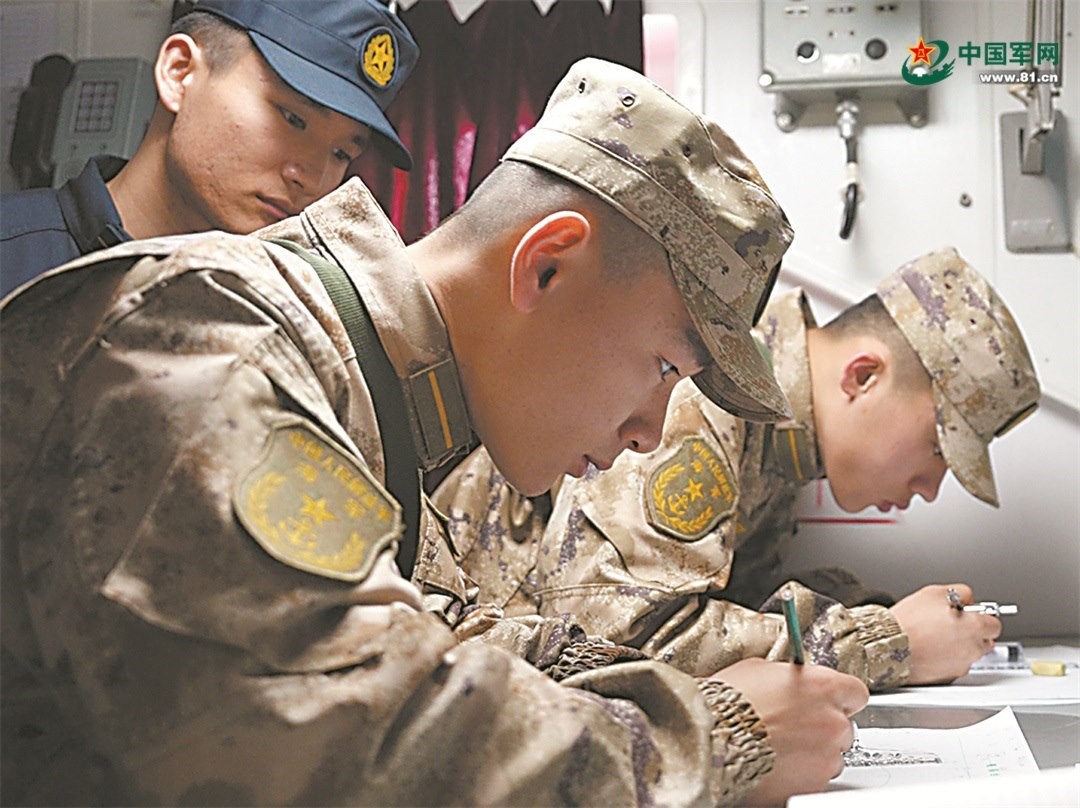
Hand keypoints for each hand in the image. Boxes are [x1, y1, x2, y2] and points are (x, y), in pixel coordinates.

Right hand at [710, 657, 867, 804]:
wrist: (711, 739)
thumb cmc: (729, 703)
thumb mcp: (758, 669)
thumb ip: (787, 676)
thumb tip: (789, 680)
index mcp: (823, 687)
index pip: (856, 692)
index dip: (839, 697)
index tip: (827, 700)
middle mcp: (832, 722)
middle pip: (843, 726)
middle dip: (823, 727)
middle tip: (794, 725)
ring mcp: (826, 757)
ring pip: (831, 755)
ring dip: (812, 751)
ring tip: (780, 746)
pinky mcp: (813, 785)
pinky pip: (816, 778)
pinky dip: (800, 773)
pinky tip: (776, 762)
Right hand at [890, 583, 1000, 684]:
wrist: (887, 645)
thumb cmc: (908, 621)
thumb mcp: (934, 592)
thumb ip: (961, 592)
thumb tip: (968, 598)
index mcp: (974, 627)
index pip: (994, 623)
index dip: (980, 616)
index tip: (969, 614)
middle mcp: (973, 649)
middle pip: (985, 641)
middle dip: (972, 632)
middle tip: (951, 624)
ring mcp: (961, 665)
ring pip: (969, 653)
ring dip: (959, 645)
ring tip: (935, 636)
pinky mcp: (948, 677)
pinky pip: (953, 665)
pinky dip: (946, 658)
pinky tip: (929, 649)